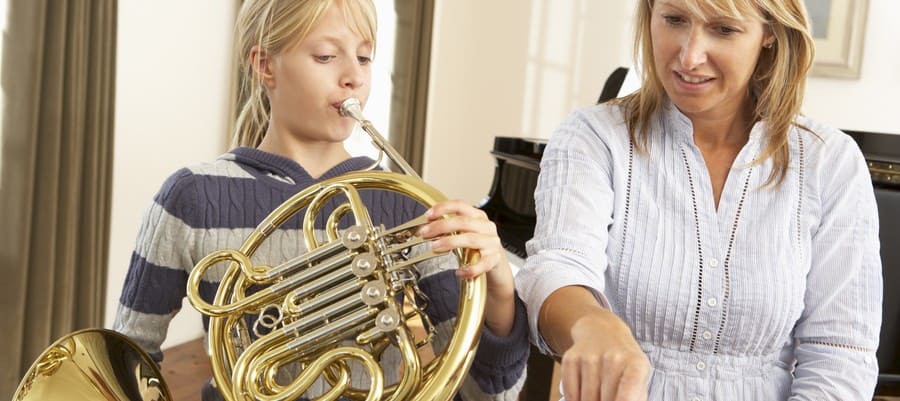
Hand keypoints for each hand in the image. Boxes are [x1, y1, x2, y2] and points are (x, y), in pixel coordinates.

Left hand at [418, 200, 514, 334]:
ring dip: (449, 242)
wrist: (496, 266)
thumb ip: (450, 229)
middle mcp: (486, 227)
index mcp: (478, 216)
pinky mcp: (494, 259)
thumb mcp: (466, 233)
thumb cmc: (478, 247)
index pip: (460, 206)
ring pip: (470, 239)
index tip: (428, 215)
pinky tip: (459, 272)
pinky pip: (481, 264)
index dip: (443, 208)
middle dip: (440, 226)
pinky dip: (469, 269)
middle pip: (462, 222)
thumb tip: (427, 227)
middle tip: (425, 233)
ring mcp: (492, 243)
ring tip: (435, 247)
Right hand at [561, 311, 650, 400]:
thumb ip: (635, 397)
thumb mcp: (640, 375)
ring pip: (586, 399)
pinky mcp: (571, 359)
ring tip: (596, 397)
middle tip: (604, 399)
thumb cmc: (624, 360)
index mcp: (635, 365)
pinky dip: (575, 400)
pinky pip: (570, 393)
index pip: (626, 398)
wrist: (602, 332)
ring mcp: (590, 357)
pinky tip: (582, 396)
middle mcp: (613, 358)